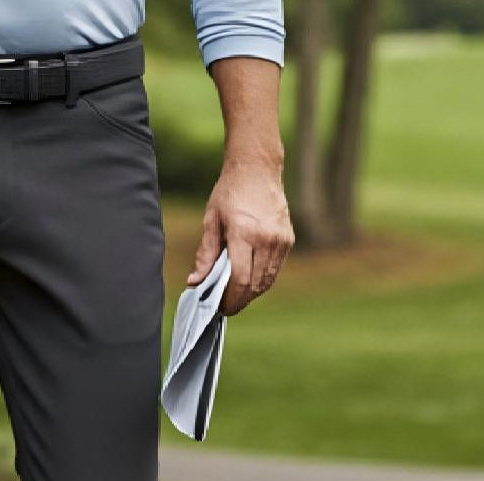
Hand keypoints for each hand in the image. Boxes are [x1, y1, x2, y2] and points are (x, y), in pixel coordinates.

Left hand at [187, 159, 294, 315]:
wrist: (258, 169)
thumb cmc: (229, 193)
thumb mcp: (211, 221)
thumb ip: (205, 255)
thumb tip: (195, 282)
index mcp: (245, 233)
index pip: (240, 279)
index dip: (230, 299)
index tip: (219, 308)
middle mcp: (267, 239)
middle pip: (255, 285)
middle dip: (239, 301)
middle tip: (225, 307)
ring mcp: (281, 240)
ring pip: (267, 281)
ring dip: (251, 294)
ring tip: (235, 297)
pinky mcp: (288, 239)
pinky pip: (274, 270)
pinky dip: (261, 281)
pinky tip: (248, 282)